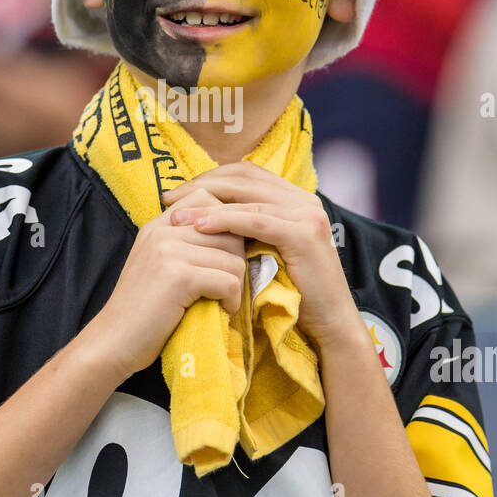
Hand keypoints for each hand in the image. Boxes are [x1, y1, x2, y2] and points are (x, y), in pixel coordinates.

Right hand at [84, 187, 244, 381]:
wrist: (114, 341)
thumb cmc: (143, 311)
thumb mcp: (159, 266)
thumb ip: (184, 245)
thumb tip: (235, 238)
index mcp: (158, 226)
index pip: (206, 199)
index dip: (226, 225)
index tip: (221, 256)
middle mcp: (163, 231)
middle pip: (229, 231)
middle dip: (236, 261)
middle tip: (226, 285)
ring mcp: (169, 251)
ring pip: (234, 258)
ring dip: (236, 284)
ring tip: (223, 300)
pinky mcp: (179, 277)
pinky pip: (229, 281)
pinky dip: (232, 300)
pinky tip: (222, 310)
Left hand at [161, 162, 362, 350]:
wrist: (327, 322)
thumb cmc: (290, 292)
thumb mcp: (265, 250)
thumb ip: (245, 229)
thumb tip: (199, 213)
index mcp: (295, 198)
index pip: (245, 173)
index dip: (210, 177)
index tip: (178, 192)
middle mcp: (304, 199)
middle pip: (244, 178)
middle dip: (202, 186)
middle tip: (168, 198)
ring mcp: (307, 214)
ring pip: (247, 199)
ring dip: (206, 204)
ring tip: (176, 215)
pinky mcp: (304, 234)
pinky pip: (256, 220)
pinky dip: (225, 221)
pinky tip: (200, 226)